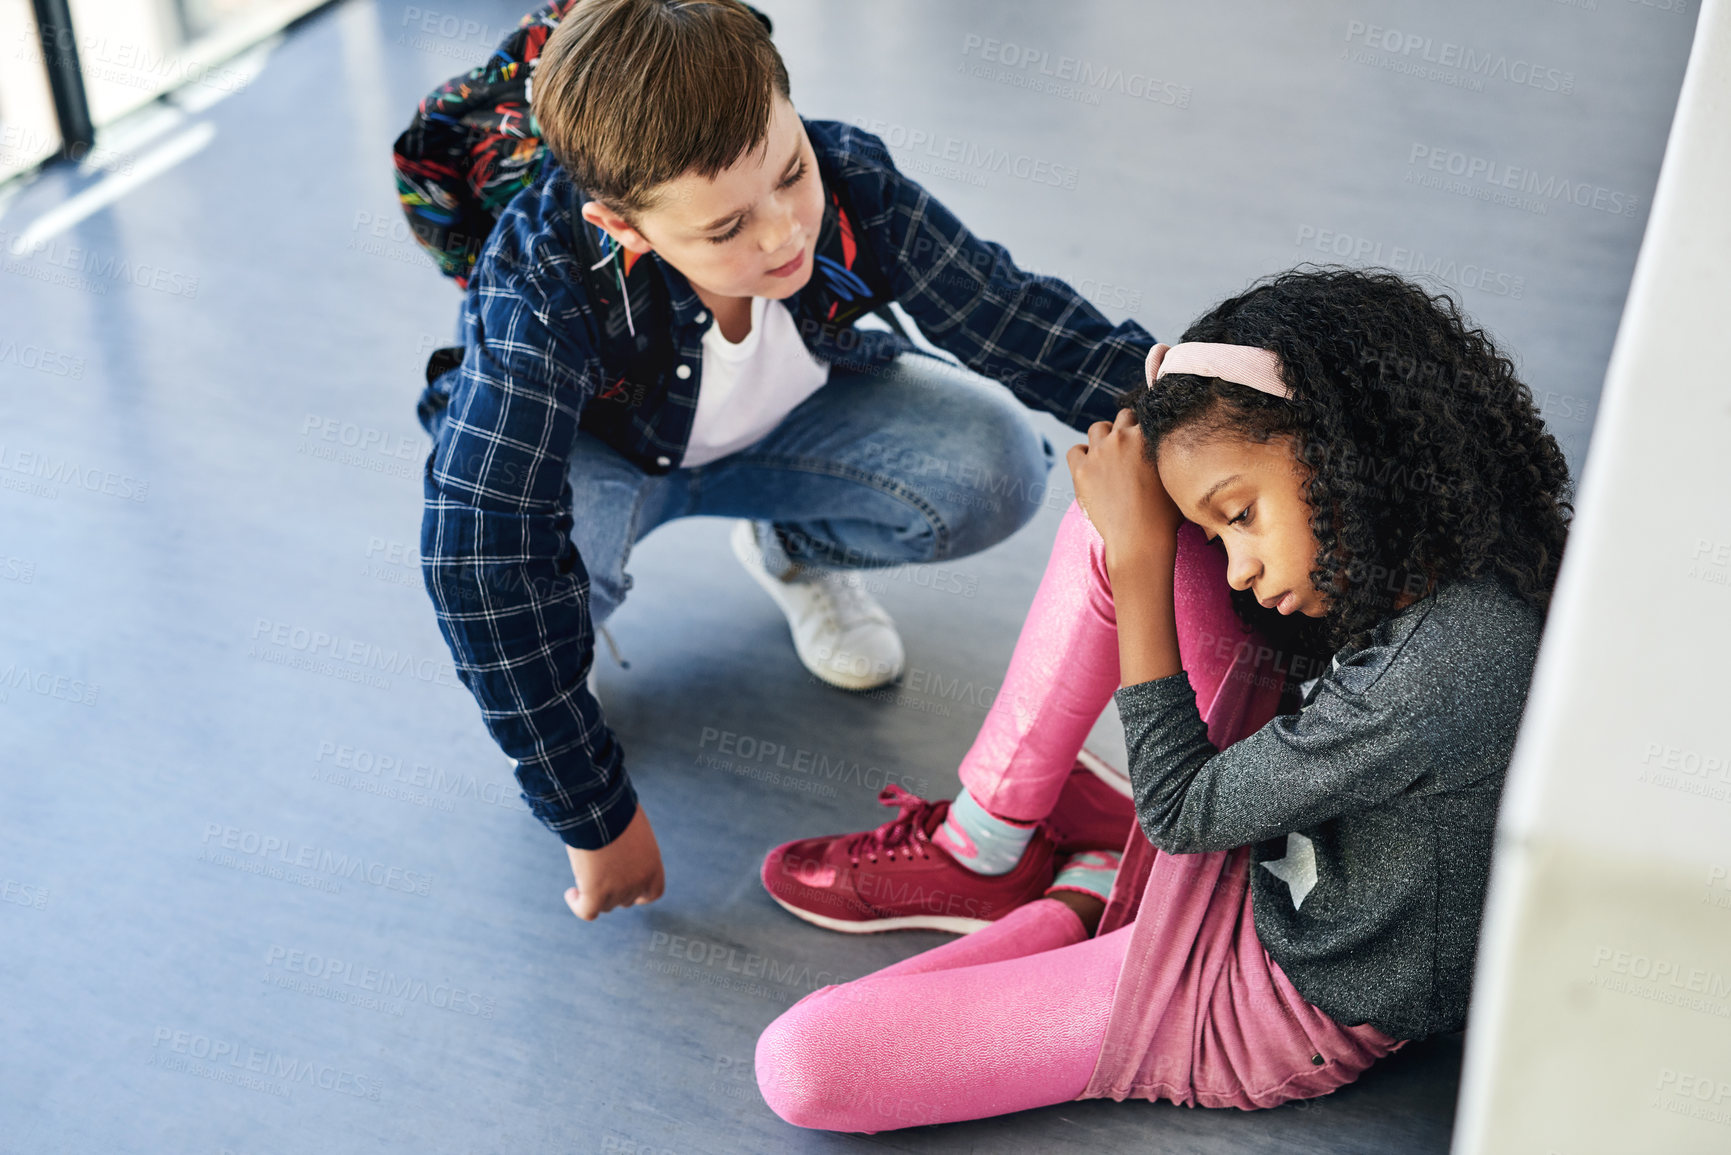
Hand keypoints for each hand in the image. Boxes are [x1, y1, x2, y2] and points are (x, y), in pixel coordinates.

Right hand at [564, 805, 664, 920]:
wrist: (599, 810)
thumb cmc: (614, 810)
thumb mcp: (632, 829)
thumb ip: (631, 848)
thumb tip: (619, 851)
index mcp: (652, 865)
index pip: (653, 893)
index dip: (639, 893)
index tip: (625, 884)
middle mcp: (639, 882)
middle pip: (625, 899)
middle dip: (613, 890)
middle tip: (598, 872)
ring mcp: (619, 890)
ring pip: (605, 904)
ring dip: (593, 894)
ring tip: (582, 874)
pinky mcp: (596, 894)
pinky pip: (587, 911)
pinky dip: (578, 905)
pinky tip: (571, 893)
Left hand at [1065, 408, 1182, 571]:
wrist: (1140, 539)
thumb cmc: (1165, 515)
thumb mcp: (1176, 477)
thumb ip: (1170, 455)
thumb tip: (1172, 446)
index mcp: (1149, 435)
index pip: (1148, 416)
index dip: (1147, 428)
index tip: (1146, 439)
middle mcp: (1123, 437)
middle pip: (1124, 416)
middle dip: (1127, 428)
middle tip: (1130, 448)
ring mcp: (1099, 452)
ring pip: (1097, 428)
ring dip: (1104, 437)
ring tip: (1109, 455)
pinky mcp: (1080, 470)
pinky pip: (1075, 450)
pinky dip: (1081, 454)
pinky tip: (1090, 466)